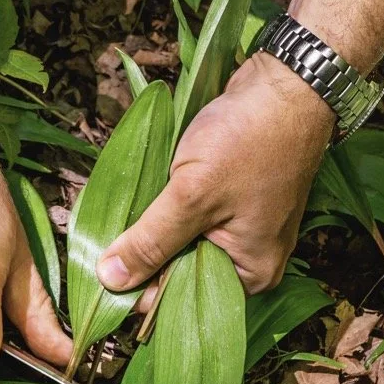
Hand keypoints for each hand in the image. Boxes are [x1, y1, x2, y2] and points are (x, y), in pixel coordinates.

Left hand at [96, 51, 335, 295]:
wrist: (286, 84)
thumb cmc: (248, 140)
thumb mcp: (192, 195)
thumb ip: (150, 240)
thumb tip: (108, 279)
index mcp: (249, 273)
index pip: (178, 299)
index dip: (136, 287)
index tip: (97, 271)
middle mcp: (248, 257)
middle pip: (178, 269)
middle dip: (144, 251)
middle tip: (104, 232)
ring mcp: (241, 224)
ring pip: (180, 238)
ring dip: (152, 222)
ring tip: (121, 208)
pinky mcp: (231, 195)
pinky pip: (189, 212)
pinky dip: (166, 203)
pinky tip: (145, 189)